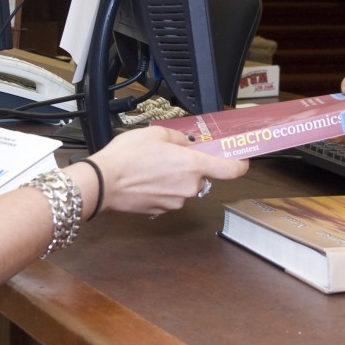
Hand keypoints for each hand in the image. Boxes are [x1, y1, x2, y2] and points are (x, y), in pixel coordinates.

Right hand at [89, 125, 247, 214]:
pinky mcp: (161, 210)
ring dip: (174, 176)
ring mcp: (176, 202)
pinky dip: (162, 187)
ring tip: (151, 166)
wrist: (102, 183)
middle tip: (170, 154)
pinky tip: (145, 178)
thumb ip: (180, 139)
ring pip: (184, 186)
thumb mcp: (157, 134)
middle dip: (190, 165)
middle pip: (202, 176)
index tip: (242, 159)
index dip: (240, 164)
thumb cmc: (128, 157)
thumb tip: (187, 145)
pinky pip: (170, 196)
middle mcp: (189, 188)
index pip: (231, 170)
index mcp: (193, 166)